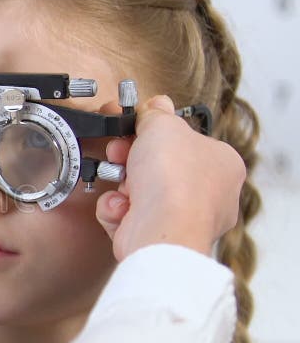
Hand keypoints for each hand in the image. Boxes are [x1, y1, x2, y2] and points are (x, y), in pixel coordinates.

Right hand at [95, 95, 245, 259]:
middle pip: (160, 167)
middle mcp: (209, 195)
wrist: (161, 230)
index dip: (157, 134)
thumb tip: (156, 105)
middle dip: (132, 160)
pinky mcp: (159, 237)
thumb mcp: (162, 126)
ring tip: (120, 184)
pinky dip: (119, 210)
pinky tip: (122, 208)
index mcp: (223, 164)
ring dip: (122, 186)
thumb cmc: (175, 181)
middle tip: (120, 153)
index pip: (187, 142)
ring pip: (141, 193)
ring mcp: (184, 219)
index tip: (138, 129)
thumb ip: (156, 114)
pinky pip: (130, 216)